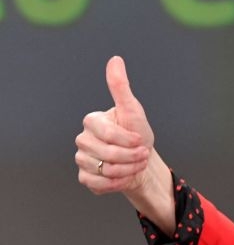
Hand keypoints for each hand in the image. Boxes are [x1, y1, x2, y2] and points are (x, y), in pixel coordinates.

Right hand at [75, 57, 154, 193]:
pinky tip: (125, 176)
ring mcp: (81, 159)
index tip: (141, 141)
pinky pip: (97, 184)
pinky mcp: (85, 177)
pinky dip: (116, 183)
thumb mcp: (134, 111)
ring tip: (135, 164)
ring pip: (104, 170)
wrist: (142, 161)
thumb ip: (121, 87)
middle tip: (142, 155)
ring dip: (127, 170)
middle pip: (107, 154)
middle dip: (132, 157)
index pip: (107, 134)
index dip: (129, 141)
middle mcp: (82, 139)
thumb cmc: (138, 134)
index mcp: (92, 121)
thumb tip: (115, 60)